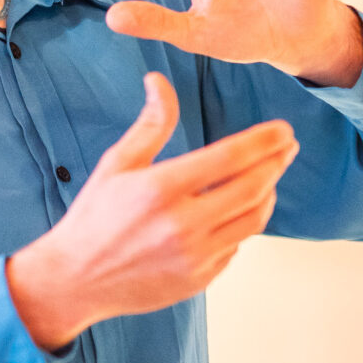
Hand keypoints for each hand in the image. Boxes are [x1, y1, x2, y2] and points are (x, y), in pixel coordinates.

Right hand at [5, 71, 296, 349]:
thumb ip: (151, 124)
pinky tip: (242, 209)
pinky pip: (237, 245)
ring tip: (270, 176)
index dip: (265, 140)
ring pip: (254, 219)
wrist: (75, 281)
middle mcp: (183, 224)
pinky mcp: (200, 279)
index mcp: (161, 189)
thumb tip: (160, 81)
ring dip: (269, 193)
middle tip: (288, 147)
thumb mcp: (117, 164)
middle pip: (253, 187)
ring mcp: (194, 256)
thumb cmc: (94, 217)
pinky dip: (245, 223)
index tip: (284, 129)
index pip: (231, 156)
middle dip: (277, 163)